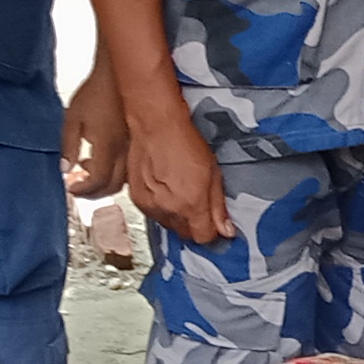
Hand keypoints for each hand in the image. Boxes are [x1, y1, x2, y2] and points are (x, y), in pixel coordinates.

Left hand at [59, 57, 128, 201]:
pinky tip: (101, 160)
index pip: (98, 180)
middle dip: (94, 192)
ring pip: (123, 180)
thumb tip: (65, 169)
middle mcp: (123, 150)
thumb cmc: (95, 93)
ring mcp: (132, 147)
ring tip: (87, 172)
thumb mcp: (72, 118)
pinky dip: (114, 173)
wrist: (116, 76)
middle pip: (113, 186)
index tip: (70, 187)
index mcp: (107, 145)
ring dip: (105, 183)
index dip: (83, 189)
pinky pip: (128, 168)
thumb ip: (68, 146)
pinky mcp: (135, 143)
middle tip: (78, 187)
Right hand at [123, 99, 232, 246]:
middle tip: (196, 203)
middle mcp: (169, 210)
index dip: (210, 230)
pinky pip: (154, 215)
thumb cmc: (186, 144)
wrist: (155, 126)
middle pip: (185, 234)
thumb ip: (218, 206)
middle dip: (194, 224)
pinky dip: (160, 208)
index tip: (212, 221)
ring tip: (178, 192)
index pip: (203, 237)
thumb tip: (226, 231)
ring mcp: (150, 206)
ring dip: (176, 216)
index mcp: (191, 205)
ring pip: (169, 226)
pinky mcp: (137, 200)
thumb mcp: (213, 173)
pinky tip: (164, 189)